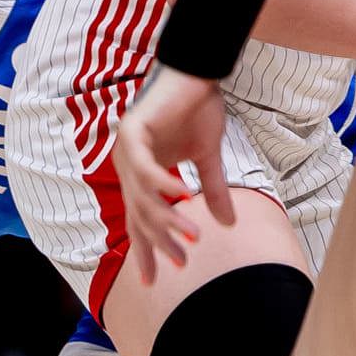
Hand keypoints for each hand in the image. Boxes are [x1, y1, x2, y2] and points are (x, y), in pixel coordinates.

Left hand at [115, 64, 234, 285]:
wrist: (198, 72)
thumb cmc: (199, 110)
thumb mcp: (208, 158)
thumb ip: (213, 191)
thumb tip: (228, 224)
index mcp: (142, 175)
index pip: (140, 222)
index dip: (147, 252)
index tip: (156, 282)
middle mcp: (128, 167)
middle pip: (140, 216)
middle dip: (162, 244)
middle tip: (183, 264)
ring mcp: (127, 150)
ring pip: (143, 197)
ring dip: (169, 220)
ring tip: (192, 237)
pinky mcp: (133, 132)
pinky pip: (145, 167)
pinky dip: (163, 185)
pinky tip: (183, 199)